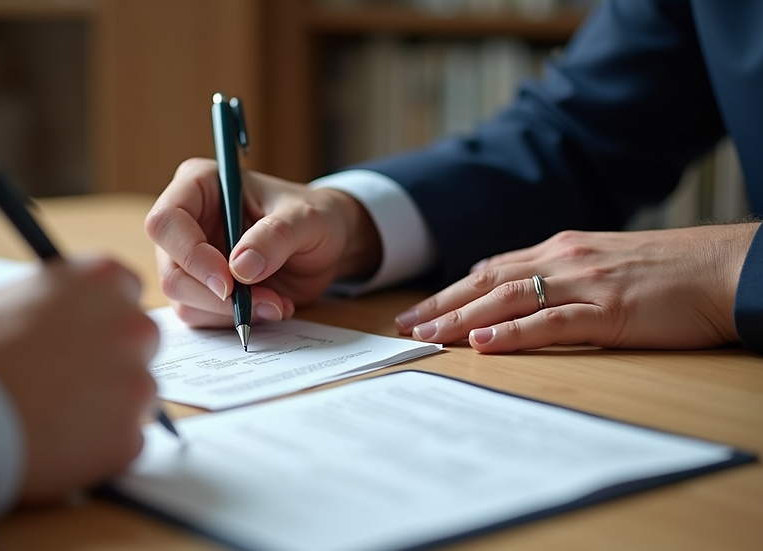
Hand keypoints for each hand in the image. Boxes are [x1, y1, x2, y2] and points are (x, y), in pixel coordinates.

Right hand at [0, 256, 158, 502]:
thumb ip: (46, 301)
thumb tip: (55, 313)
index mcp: (103, 280)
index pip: (124, 289)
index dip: (100, 312)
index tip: (82, 329)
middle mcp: (132, 327)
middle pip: (139, 340)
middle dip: (112, 356)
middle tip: (69, 376)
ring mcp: (136, 385)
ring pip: (137, 392)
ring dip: (108, 402)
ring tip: (55, 415)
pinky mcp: (128, 437)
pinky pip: (125, 439)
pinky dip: (100, 445)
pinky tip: (59, 444)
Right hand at [145, 158, 381, 326]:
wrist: (326, 244)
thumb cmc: (314, 216)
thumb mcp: (307, 219)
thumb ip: (275, 236)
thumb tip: (239, 268)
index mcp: (199, 186)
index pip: (167, 222)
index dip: (191, 255)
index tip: (229, 283)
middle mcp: (186, 222)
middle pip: (170, 270)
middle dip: (216, 297)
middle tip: (267, 302)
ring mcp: (189, 258)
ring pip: (183, 299)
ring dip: (231, 312)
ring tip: (277, 302)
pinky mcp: (201, 287)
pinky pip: (201, 315)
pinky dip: (235, 319)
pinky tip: (268, 306)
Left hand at [395, 224, 758, 351]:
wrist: (724, 267)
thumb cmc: (668, 271)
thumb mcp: (603, 263)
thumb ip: (560, 275)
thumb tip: (518, 292)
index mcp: (561, 250)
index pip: (490, 271)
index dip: (451, 292)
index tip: (419, 311)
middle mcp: (563, 260)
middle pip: (486, 283)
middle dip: (441, 306)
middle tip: (404, 327)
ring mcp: (584, 284)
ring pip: (507, 300)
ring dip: (461, 319)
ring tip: (426, 337)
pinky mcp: (609, 311)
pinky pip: (550, 323)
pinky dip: (512, 333)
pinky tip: (483, 344)